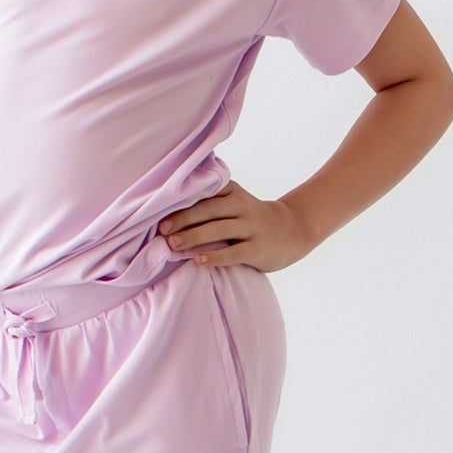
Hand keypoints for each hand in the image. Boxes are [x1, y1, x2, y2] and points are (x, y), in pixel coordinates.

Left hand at [157, 181, 314, 271]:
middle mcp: (243, 206)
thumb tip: (169, 213)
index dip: (182, 201)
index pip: (205, 193)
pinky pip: (234, 252)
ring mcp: (253, 227)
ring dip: (194, 236)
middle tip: (162, 230)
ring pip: (219, 230)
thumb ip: (211, 202)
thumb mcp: (236, 202)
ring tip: (173, 245)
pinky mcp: (259, 248)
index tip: (159, 210)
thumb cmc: (252, 218)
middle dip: (183, 219)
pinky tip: (198, 260)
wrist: (293, 230)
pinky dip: (215, 256)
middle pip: (209, 210)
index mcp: (233, 192)